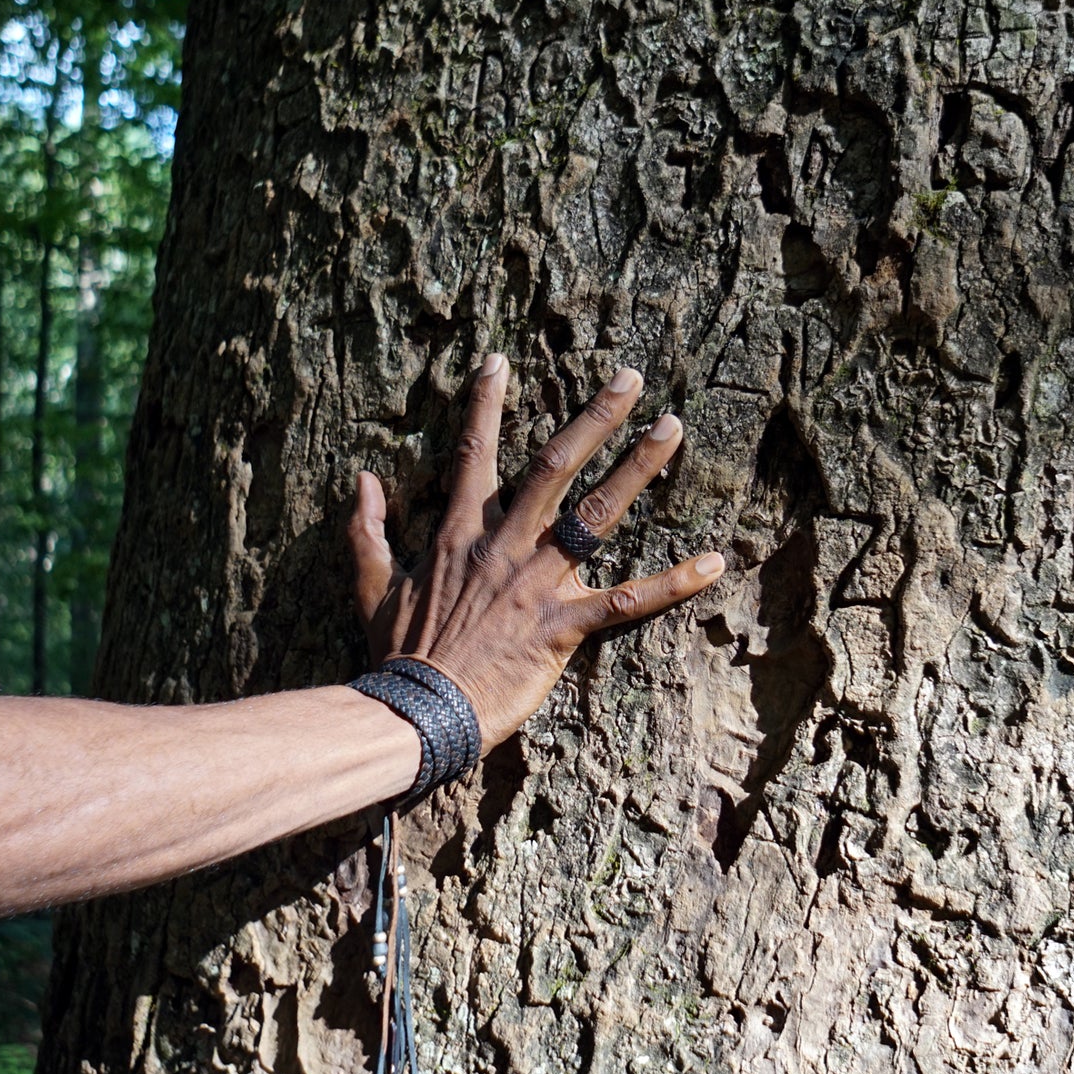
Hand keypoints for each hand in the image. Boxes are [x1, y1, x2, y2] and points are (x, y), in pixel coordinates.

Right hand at [347, 356, 723, 752]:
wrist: (416, 712)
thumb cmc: (397, 656)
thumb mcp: (370, 587)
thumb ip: (368, 531)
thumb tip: (360, 482)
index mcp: (460, 535)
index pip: (473, 455)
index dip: (485, 405)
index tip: (499, 361)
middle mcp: (504, 547)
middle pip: (554, 467)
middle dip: (594, 418)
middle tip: (630, 377)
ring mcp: (537, 584)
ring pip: (595, 515)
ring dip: (637, 468)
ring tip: (670, 427)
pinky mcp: (563, 627)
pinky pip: (627, 601)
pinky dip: (673, 583)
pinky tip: (713, 563)